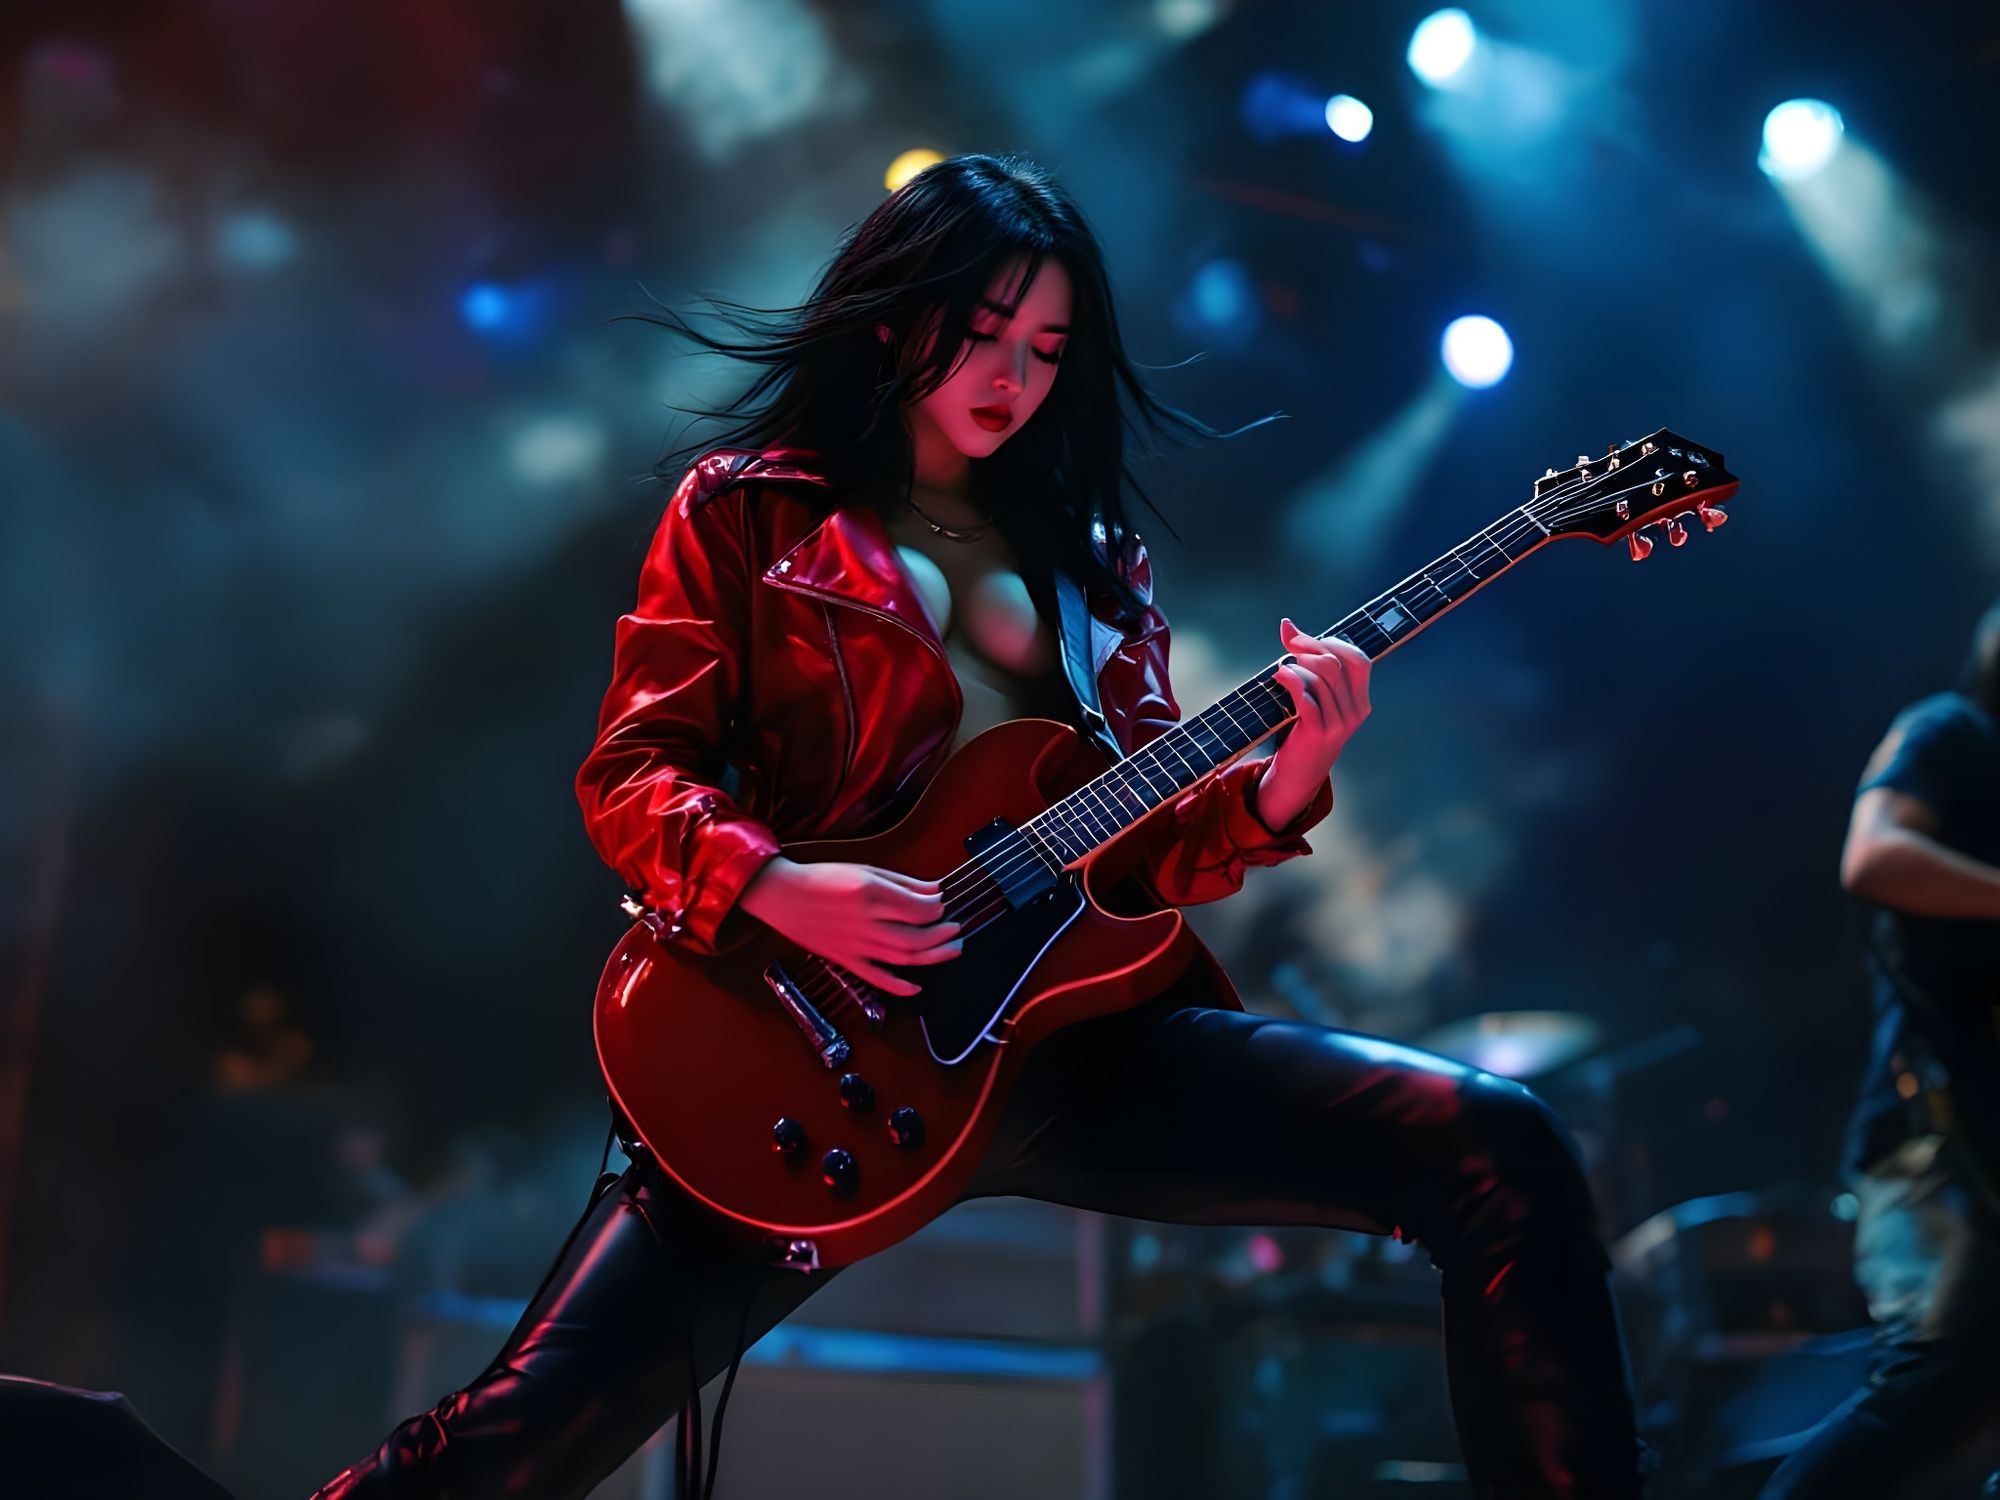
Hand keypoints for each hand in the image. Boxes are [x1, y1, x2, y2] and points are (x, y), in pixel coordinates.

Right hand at [738, 856, 962, 995]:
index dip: (937, 909)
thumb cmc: (822, 878)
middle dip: (942, 935)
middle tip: (956, 930)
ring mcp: (855, 944)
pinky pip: (876, 978)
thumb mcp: (865, 869)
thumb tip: (934, 892)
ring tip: (951, 950)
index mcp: (869, 892)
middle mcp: (865, 920)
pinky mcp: (846, 960)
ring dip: (932, 957)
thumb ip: (902, 882)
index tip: (943, 905)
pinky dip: (899, 986)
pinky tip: (916, 986)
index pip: (917, 908)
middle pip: (915, 937)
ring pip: (902, 958)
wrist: (784, 896)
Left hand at [1256, 618, 1371, 829]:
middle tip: (1288, 647)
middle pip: (1334, 665)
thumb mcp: (1314, 697)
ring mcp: (1338, 725)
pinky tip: (1278, 678)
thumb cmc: (1305, 729)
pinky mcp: (1317, 734)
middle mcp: (1355, 712)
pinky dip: (1290, 681)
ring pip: (1319, 678)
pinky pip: (1305, 697)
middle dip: (1308, 648)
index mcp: (1360, 701)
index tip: (1306, 641)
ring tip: (1281, 669)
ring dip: (1295, 666)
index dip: (1333, 643)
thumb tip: (1287, 624)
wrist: (1300, 774)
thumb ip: (1306, 662)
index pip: (1359, 660)